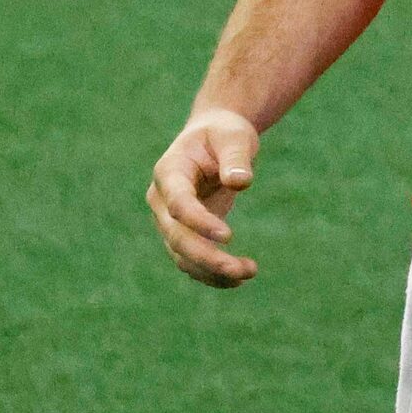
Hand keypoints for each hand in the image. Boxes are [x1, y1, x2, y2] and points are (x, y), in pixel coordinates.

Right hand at [147, 109, 262, 287]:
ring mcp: (169, 220)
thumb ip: (235, 157)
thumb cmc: (223, 133)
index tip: (229, 235)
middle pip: (176, 236)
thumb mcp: (234, 136)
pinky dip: (212, 273)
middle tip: (242, 269)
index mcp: (169, 172)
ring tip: (249, 272)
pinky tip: (239, 279)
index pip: (178, 204)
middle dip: (207, 257)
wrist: (214, 138)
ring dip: (212, 271)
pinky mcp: (185, 233)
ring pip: (182, 255)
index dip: (199, 222)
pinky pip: (191, 260)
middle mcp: (162, 200)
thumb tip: (240, 182)